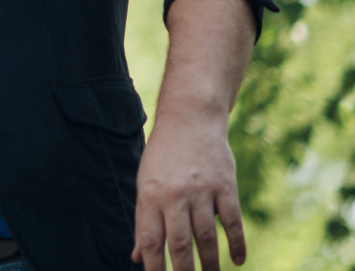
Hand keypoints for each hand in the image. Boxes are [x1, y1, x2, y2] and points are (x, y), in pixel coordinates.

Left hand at [131, 111, 246, 270]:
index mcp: (150, 195)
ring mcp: (202, 191)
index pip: (151, 239)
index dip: (154, 266)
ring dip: (211, 263)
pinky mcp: (225, 186)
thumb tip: (138, 256)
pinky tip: (239, 260)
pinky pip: (233, 221)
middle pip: (180, 243)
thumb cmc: (163, 157)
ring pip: (207, 237)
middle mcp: (174, 195)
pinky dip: (237, 243)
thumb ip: (143, 221)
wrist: (190, 120)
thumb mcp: (145, 184)